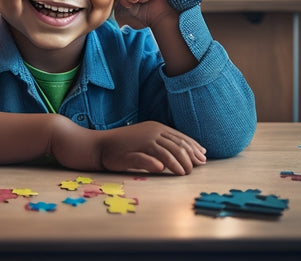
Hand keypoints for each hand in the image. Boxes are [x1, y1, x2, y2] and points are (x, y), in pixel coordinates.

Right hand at [50, 118, 205, 175]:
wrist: (97, 145)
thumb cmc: (124, 145)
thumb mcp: (146, 140)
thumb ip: (165, 144)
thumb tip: (188, 155)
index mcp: (156, 127)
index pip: (180, 137)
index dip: (193, 148)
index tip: (203, 159)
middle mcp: (150, 132)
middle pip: (176, 144)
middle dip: (189, 157)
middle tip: (197, 168)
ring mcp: (139, 142)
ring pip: (164, 152)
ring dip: (177, 163)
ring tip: (184, 173)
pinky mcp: (128, 153)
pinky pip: (143, 158)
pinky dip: (153, 163)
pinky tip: (162, 170)